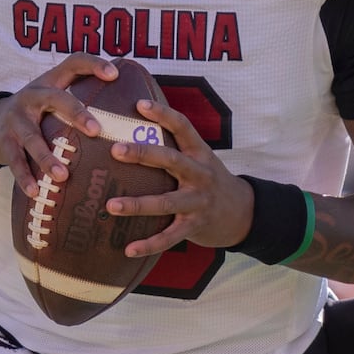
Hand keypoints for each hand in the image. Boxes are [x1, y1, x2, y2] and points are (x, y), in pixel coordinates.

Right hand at [0, 54, 116, 192]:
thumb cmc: (38, 112)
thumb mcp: (54, 98)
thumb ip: (82, 99)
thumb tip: (131, 110)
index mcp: (51, 82)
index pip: (74, 63)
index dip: (93, 64)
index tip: (115, 75)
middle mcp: (33, 95)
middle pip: (55, 99)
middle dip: (76, 113)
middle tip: (96, 130)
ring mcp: (16, 118)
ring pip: (32, 137)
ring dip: (47, 157)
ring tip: (64, 176)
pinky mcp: (4, 141)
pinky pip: (15, 160)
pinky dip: (25, 176)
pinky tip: (34, 191)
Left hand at [104, 100, 253, 256]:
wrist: (242, 213)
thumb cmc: (208, 181)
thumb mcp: (200, 159)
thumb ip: (174, 147)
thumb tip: (133, 128)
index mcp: (200, 153)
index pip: (183, 128)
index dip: (163, 115)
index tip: (140, 105)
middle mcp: (200, 175)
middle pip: (171, 161)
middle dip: (143, 154)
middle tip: (115, 150)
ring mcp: (198, 202)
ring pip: (166, 202)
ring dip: (138, 204)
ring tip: (111, 205)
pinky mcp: (195, 226)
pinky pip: (169, 237)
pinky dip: (149, 244)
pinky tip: (128, 249)